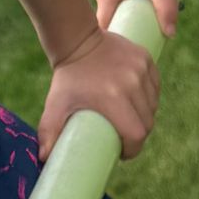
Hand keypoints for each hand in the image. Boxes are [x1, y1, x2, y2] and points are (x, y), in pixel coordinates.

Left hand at [37, 26, 159, 161]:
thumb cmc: (67, 78)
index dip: (132, 149)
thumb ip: (48, 132)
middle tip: (124, 137)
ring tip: (130, 120)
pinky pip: (155, 87)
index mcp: (113, 97)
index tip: (122, 152)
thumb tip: (43, 159)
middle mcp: (132, 83)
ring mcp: (141, 69)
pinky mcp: (146, 59)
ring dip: (145, 116)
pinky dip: (150, 98)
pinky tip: (138, 103)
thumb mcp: (55, 105)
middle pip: (147, 121)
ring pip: (153, 105)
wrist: (77, 39)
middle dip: (138, 135)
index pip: (136, 134)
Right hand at [93, 0, 178, 37]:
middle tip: (146, 32)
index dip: (118, 39)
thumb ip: (166, 9)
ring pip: (115, 3)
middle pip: (111, 16)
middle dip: (126, 25)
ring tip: (147, 16)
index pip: (106, 28)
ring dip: (128, 11)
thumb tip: (170, 34)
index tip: (133, 46)